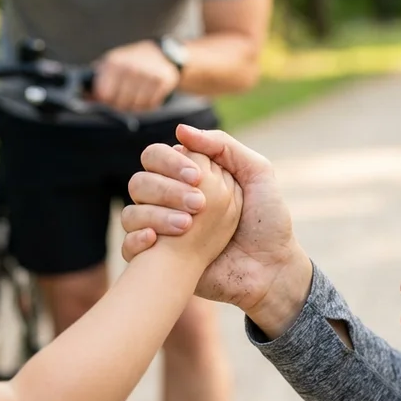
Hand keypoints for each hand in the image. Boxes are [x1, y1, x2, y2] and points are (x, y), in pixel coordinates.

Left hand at [93, 40, 178, 112]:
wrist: (161, 52)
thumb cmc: (129, 62)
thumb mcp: (111, 64)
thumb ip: (96, 81)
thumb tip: (84, 100)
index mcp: (114, 63)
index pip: (104, 95)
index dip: (105, 101)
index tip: (108, 99)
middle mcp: (131, 68)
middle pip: (120, 104)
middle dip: (120, 105)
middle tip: (123, 97)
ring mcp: (148, 74)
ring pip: (136, 107)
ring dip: (135, 106)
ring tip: (135, 94)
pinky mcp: (163, 80)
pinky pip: (151, 105)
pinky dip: (148, 104)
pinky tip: (147, 93)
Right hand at [121, 126, 310, 323]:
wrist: (271, 270)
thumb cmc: (267, 221)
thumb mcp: (257, 173)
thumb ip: (223, 145)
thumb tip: (179, 130)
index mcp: (189, 178)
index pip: (157, 156)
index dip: (170, 161)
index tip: (197, 176)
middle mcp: (170, 201)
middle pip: (140, 181)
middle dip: (165, 189)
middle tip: (198, 204)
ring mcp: (163, 230)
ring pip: (130, 212)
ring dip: (155, 214)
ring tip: (187, 227)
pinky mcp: (160, 260)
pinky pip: (129, 246)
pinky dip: (136, 241)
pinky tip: (156, 241)